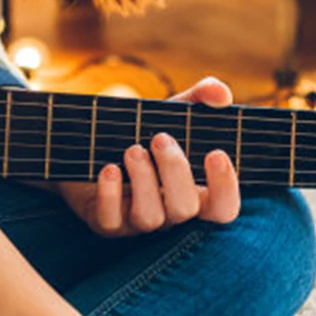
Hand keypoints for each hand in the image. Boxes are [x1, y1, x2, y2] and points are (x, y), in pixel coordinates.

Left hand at [56, 76, 239, 235]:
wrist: (90, 145)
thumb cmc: (141, 134)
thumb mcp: (171, 115)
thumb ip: (199, 99)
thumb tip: (221, 92)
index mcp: (194, 194)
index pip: (224, 208)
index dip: (226, 187)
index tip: (215, 153)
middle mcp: (169, 213)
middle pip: (185, 209)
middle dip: (175, 170)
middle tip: (160, 138)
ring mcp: (137, 222)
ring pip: (150, 217)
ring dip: (143, 180)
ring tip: (133, 149)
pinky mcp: (106, 223)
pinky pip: (111, 220)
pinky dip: (110, 193)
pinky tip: (109, 168)